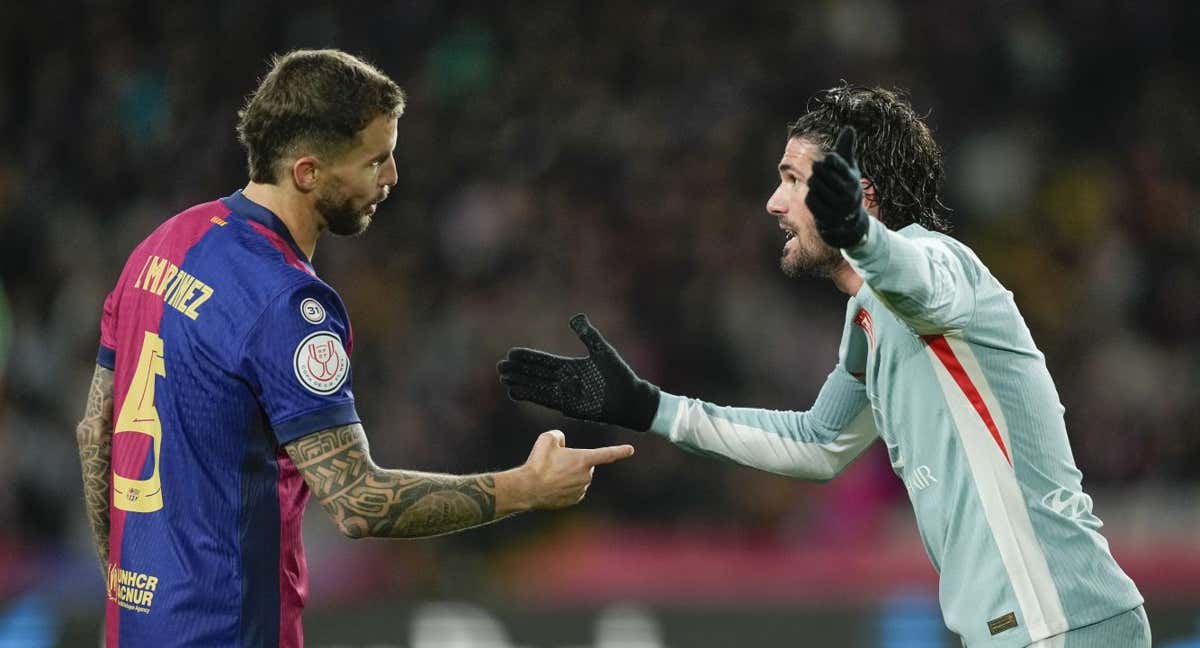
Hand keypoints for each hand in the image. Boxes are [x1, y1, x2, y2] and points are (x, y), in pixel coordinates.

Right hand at [497, 314, 659, 430]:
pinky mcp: (567, 406)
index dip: (527, 358)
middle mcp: (564, 380)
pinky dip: (529, 395)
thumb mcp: (601, 351)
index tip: (511, 353)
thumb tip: (575, 316)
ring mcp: (565, 394)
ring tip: (503, 378)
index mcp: (571, 367)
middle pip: (535, 374)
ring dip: (520, 383)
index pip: (543, 361)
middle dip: (518, 371)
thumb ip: (587, 335)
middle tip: (500, 366)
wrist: (629, 399)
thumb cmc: (619, 375)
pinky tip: (515, 392)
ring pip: (536, 387)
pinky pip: (544, 399)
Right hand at [517, 429, 634, 509]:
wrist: (528, 487)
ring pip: (579, 477)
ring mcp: (581, 489)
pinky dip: (566, 486)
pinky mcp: (575, 499)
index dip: (620, 450)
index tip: (630, 450)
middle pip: (585, 465)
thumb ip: (560, 436)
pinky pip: (574, 489)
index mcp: (584, 459)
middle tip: (555, 463)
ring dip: (569, 474)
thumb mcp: (547, 438)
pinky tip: (552, 485)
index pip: (607, 454)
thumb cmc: (538, 462)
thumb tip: (563, 443)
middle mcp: (587, 475)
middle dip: (575, 462)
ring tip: (551, 475)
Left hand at [806, 126, 868, 248]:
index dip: (830, 159)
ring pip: (813, 185)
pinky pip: (810, 200)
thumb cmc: (847, 185)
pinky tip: (815, 196)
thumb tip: (849, 127)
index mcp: (852, 178)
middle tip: (817, 169)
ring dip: (813, 183)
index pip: (836, 163)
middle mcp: (847, 193)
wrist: (851, 219)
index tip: (826, 158)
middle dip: (817, 169)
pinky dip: (810, 196)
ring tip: (816, 182)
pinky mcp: (827, 217)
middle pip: (820, 172)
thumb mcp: (849, 168)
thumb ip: (847, 149)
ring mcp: (837, 206)